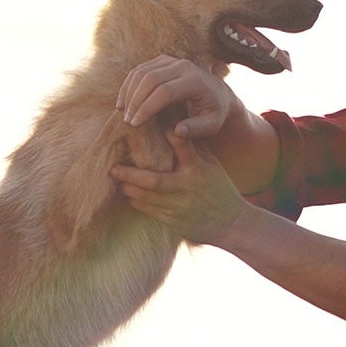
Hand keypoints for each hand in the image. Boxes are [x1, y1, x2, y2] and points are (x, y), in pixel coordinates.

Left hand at [110, 128, 253, 245]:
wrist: (232, 223)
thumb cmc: (220, 188)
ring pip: (146, 198)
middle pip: (154, 180)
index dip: (165, 134)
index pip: (181, 146)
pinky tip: (126, 193)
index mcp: (198, 169)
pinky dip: (135, 202)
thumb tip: (175, 123)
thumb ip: (194, 147)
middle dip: (130, 175)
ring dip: (128, 189)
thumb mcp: (212, 165)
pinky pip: (148, 211)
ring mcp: (178, 206)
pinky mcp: (173, 221)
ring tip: (115, 180)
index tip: (146, 123)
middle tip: (113, 168)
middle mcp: (187, 187)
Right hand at [116, 56, 239, 138]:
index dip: (147, 108)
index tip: (135, 125)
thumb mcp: (212, 124)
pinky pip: (140, 70)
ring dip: (129, 93)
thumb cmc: (214, 113)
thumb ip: (196, 128)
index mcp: (195, 81)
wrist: (218, 93)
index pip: (165, 92)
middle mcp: (183, 66)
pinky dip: (128, 85)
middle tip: (127, 121)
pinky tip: (123, 102)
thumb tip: (177, 131)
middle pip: (150, 79)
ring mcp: (171, 60)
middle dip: (135, 101)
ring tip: (123, 113)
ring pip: (141, 72)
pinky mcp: (162, 60)